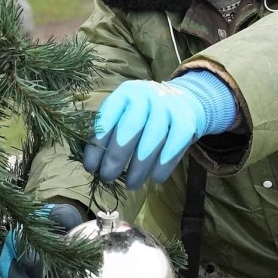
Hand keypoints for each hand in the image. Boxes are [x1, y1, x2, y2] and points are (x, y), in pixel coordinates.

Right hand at [0, 203, 82, 277]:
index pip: (15, 240)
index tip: (31, 260)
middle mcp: (15, 255)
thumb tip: (58, 219)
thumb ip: (60, 216)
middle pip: (6, 266)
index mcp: (23, 235)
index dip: (19, 250)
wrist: (70, 242)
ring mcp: (19, 275)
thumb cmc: (65, 226)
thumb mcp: (65, 217)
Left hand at [83, 71, 235, 189]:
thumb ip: (110, 133)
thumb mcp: (125, 113)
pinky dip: (164, 164)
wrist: (183, 101)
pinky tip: (155, 178)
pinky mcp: (186, 122)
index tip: (91, 167)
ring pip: (153, 138)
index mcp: (126, 93)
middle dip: (116, 156)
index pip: (107, 118)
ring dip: (140, 166)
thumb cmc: (144, 114)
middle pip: (130, 127)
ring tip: (130, 184)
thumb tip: (93, 165)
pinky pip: (175, 145)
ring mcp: (169, 107)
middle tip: (108, 177)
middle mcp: (147, 95)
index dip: (97, 144)